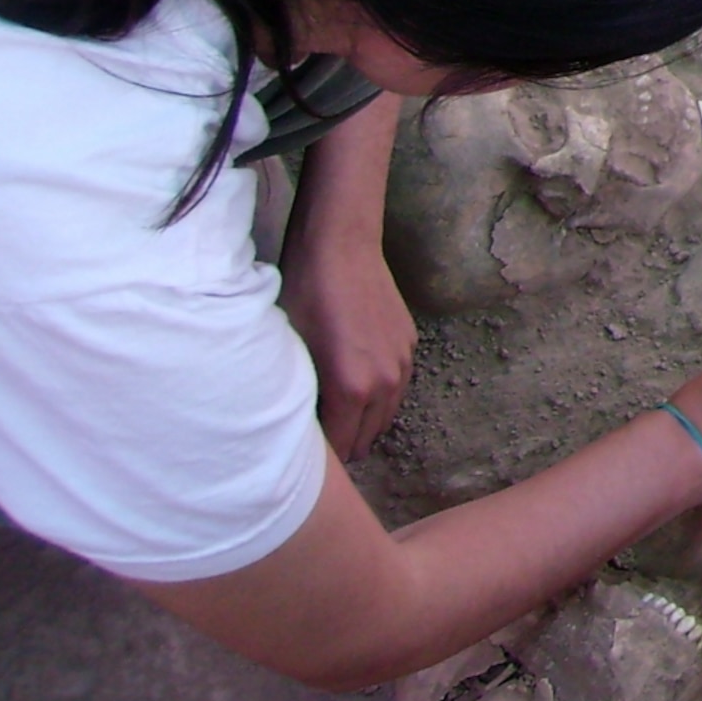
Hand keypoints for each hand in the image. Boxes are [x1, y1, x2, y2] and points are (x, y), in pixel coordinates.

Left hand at [281, 230, 416, 461]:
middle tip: (315, 438)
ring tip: (335, 415)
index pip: (339, 447)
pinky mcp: (409, 343)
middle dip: (343, 443)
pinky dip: (377, 396)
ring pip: (385, 414)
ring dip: (363, 422)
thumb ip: (303, 398)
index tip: (300, 452)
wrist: (340, 245)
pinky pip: (395, 387)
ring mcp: (402, 362)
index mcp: (352, 390)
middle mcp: (385, 383)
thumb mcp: (292, 352)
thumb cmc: (303, 295)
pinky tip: (355, 382)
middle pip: (366, 437)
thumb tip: (302, 426)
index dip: (319, 455)